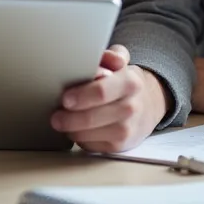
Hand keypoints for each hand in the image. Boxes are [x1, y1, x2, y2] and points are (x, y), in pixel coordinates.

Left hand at [50, 44, 169, 152]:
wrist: (148, 106)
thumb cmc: (124, 82)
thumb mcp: (120, 62)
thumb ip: (110, 56)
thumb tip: (105, 58)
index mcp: (130, 82)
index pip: (101, 92)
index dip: (80, 96)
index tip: (64, 98)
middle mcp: (131, 107)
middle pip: (92, 117)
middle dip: (70, 118)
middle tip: (55, 116)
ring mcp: (126, 130)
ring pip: (89, 135)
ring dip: (71, 129)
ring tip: (61, 121)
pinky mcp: (119, 146)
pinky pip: (91, 146)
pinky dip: (79, 139)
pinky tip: (75, 129)